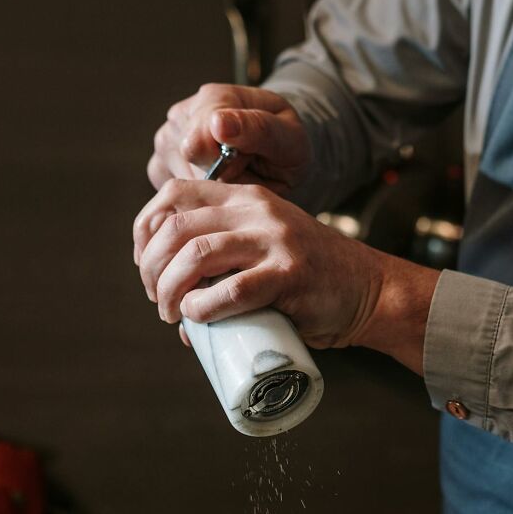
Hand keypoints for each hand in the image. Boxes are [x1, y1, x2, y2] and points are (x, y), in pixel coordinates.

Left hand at [134, 179, 439, 371]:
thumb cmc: (308, 279)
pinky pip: (233, 289)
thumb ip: (223, 261)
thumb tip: (175, 307)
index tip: (146, 268)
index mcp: (244, 197)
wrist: (367, 290)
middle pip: (176, 228)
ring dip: (170, 290)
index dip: (145, 232)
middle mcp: (257, 210)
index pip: (172, 194)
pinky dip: (204, 307)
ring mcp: (275, 240)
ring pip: (197, 254)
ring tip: (172, 314)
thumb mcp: (262, 247)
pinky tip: (197, 318)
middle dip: (152, 270)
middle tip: (159, 302)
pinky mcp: (290, 275)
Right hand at [147, 84, 310, 192]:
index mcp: (213, 99)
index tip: (249, 161)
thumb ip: (257, 128)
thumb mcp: (288, 137)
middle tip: (246, 170)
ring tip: (234, 176)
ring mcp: (166, 141)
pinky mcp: (158, 167)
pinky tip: (218, 186)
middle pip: (190, 169)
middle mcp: (182, 116)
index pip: (198, 144)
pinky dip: (198, 198)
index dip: (227, 166)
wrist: (274, 150)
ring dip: (211, 190)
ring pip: (180, 186)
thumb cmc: (284, 143)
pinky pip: (172, 196)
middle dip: (221, 179)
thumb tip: (217, 123)